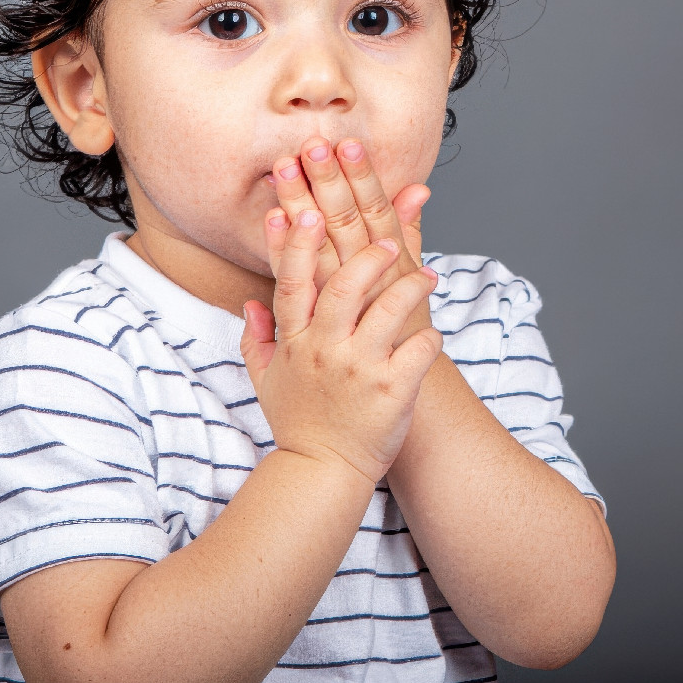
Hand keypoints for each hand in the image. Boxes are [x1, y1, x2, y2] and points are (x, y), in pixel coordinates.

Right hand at [237, 207, 442, 484]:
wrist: (323, 473)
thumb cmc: (299, 423)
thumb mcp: (266, 380)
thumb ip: (257, 338)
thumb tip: (249, 302)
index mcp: (296, 342)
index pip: (293, 283)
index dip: (296, 244)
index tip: (302, 209)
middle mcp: (325, 350)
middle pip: (342, 287)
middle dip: (366, 255)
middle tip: (387, 240)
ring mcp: (360, 369)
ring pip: (389, 311)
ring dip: (410, 287)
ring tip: (427, 275)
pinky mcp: (392, 390)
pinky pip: (419, 350)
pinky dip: (430, 338)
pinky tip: (433, 334)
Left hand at [263, 138, 433, 339]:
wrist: (383, 401)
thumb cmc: (398, 339)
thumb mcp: (411, 283)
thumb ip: (410, 233)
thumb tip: (418, 188)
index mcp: (389, 265)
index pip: (376, 212)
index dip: (363, 178)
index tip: (347, 143)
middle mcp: (366, 281)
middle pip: (347, 223)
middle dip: (330, 182)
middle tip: (313, 144)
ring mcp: (342, 303)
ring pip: (320, 246)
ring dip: (302, 204)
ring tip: (286, 167)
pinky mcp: (318, 321)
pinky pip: (296, 285)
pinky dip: (282, 252)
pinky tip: (273, 218)